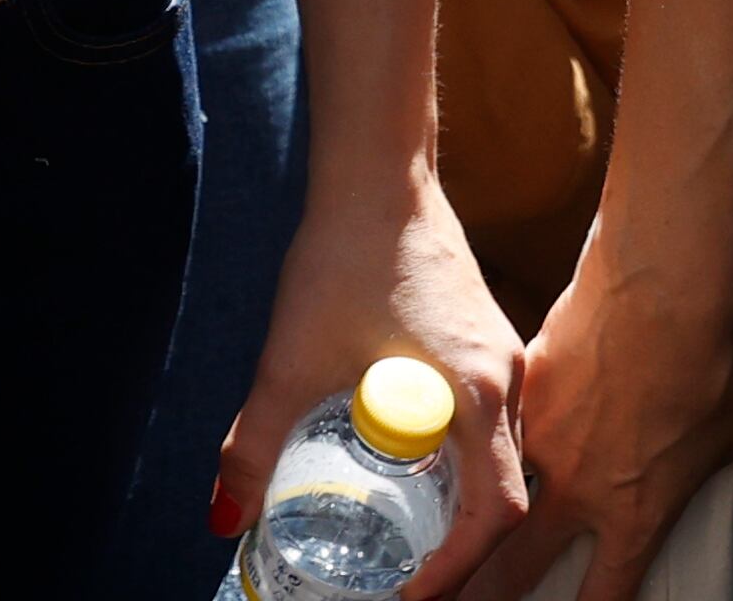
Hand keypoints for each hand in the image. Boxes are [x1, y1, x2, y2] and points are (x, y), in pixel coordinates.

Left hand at [224, 179, 527, 597]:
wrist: (378, 173)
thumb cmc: (348, 256)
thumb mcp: (291, 360)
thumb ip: (256, 444)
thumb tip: (227, 515)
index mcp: (476, 392)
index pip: (496, 510)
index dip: (458, 568)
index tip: (410, 594)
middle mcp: (505, 379)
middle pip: (503, 490)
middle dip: (459, 550)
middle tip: (404, 578)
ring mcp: (501, 355)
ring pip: (497, 455)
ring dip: (460, 503)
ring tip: (406, 533)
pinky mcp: (484, 339)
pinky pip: (487, 420)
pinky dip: (458, 459)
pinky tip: (408, 462)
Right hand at [471, 236, 732, 600]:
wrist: (660, 288)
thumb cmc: (711, 360)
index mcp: (634, 513)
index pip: (602, 596)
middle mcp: (578, 490)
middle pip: (515, 567)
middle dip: (489, 592)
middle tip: (470, 599)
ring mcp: (543, 441)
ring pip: (496, 497)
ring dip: (482, 516)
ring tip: (462, 530)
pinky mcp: (525, 392)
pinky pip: (504, 426)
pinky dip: (502, 434)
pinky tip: (486, 433)